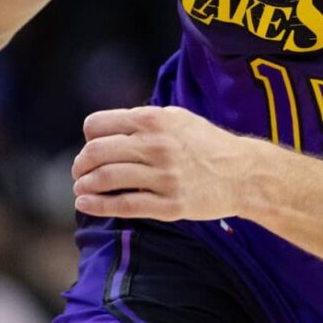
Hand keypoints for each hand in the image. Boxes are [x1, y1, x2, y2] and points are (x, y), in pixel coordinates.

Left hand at [72, 106, 261, 220]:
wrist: (243, 173)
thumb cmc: (206, 143)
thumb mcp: (176, 117)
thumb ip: (143, 120)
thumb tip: (105, 130)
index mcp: (154, 120)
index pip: (98, 125)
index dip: (89, 137)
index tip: (91, 147)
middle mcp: (156, 146)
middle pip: (96, 152)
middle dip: (80, 164)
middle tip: (79, 172)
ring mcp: (163, 177)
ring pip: (106, 179)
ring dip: (84, 185)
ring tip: (80, 188)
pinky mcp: (169, 205)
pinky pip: (124, 205)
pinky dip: (97, 205)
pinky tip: (85, 204)